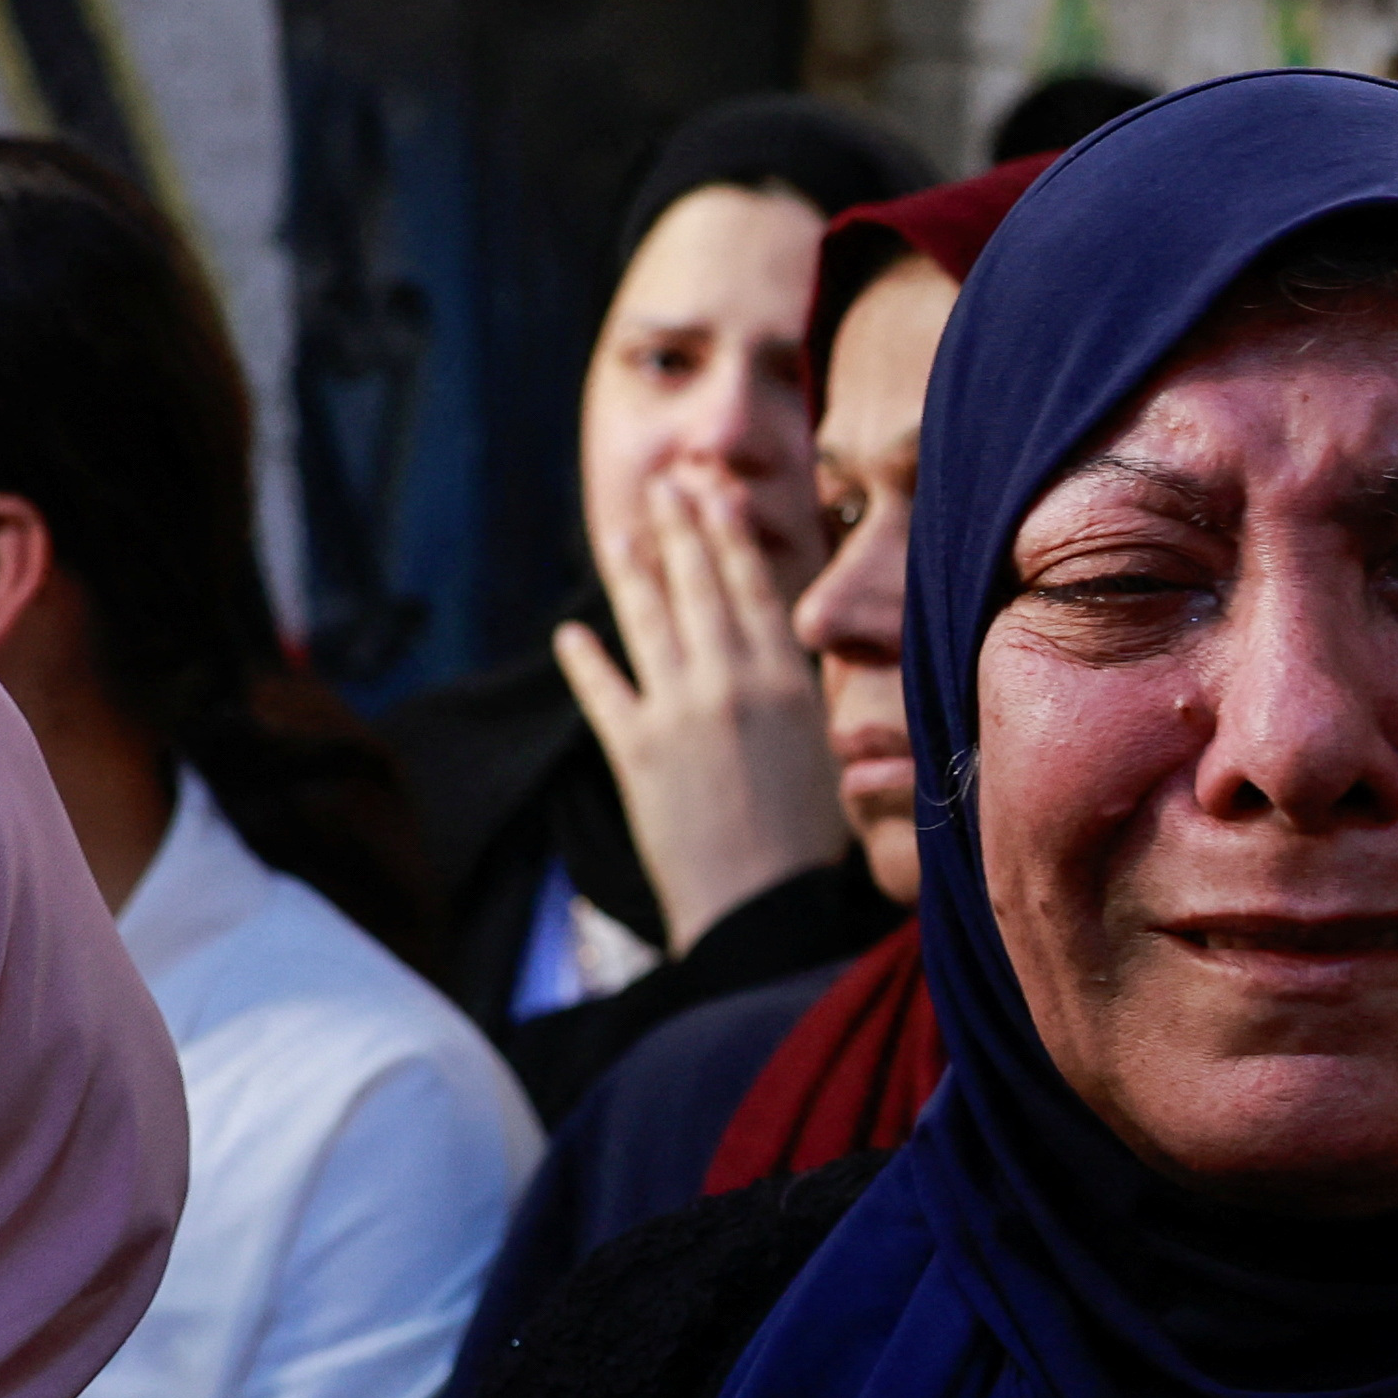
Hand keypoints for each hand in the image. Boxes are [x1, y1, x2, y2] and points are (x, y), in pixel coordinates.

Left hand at [552, 466, 848, 954]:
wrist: (766, 911)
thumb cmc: (812, 847)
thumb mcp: (827, 755)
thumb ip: (800, 700)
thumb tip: (785, 661)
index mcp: (784, 683)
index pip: (751, 589)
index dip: (728, 537)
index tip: (713, 495)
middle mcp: (729, 683)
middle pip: (697, 587)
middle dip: (679, 530)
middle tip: (663, 485)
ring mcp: (677, 713)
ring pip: (650, 623)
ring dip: (632, 572)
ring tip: (620, 534)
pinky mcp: (636, 753)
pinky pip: (604, 693)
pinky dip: (585, 662)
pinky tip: (570, 633)